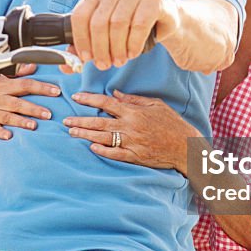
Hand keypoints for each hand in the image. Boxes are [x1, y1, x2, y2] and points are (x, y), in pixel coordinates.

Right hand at [0, 64, 60, 139]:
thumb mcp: (3, 77)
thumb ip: (20, 73)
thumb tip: (34, 66)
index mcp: (4, 85)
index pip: (25, 85)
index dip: (41, 88)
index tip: (56, 91)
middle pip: (17, 103)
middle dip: (33, 108)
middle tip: (48, 114)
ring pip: (7, 116)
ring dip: (20, 121)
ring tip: (34, 126)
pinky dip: (0, 133)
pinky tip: (9, 136)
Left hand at [63, 90, 198, 171]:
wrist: (185, 145)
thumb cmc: (172, 123)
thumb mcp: (155, 104)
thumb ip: (134, 99)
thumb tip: (116, 93)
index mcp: (134, 111)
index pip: (106, 102)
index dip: (89, 99)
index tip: (76, 98)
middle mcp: (130, 126)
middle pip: (99, 122)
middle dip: (80, 120)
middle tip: (65, 120)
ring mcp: (132, 142)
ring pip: (103, 138)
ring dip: (86, 135)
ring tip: (72, 133)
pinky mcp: (135, 156)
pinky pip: (115, 153)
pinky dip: (103, 151)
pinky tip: (91, 148)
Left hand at [68, 0, 172, 70]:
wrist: (163, 19)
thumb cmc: (130, 27)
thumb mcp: (105, 37)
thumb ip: (84, 49)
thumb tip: (66, 66)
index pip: (80, 15)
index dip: (81, 40)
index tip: (86, 58)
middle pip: (99, 22)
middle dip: (100, 48)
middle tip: (104, 65)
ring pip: (118, 23)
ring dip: (117, 48)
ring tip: (120, 60)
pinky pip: (139, 24)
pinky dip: (134, 43)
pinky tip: (133, 53)